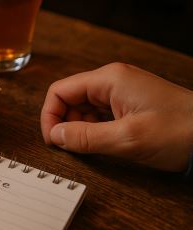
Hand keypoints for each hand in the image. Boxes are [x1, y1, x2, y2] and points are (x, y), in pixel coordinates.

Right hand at [41, 62, 192, 171]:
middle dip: (65, 124)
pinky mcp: (132, 106)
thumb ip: (85, 138)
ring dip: (81, 130)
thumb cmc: (179, 132)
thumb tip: (55, 137)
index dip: (50, 116)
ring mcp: (123, 93)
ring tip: (91, 150)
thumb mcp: (127, 139)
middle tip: (70, 149)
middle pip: (70, 99)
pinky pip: (101, 116)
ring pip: (84, 110)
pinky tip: (105, 146)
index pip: (60, 91)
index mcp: (109, 79)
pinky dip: (96, 131)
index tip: (54, 141)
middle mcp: (113, 81)